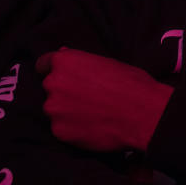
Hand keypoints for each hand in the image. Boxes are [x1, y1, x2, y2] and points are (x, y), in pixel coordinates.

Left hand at [36, 48, 173, 152]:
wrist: (142, 113)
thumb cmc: (130, 83)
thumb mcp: (106, 62)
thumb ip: (80, 61)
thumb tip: (63, 54)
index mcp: (64, 62)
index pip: (43, 64)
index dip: (53, 70)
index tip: (61, 77)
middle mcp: (54, 83)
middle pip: (51, 88)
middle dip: (63, 92)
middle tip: (85, 98)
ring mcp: (54, 109)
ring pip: (55, 110)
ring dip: (66, 111)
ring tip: (91, 114)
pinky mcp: (60, 131)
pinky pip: (61, 128)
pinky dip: (72, 129)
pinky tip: (91, 126)